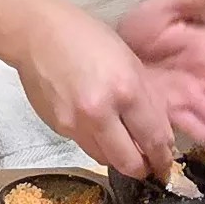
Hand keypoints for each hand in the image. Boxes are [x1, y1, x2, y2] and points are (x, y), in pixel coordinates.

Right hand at [12, 4, 174, 180]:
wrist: (38, 34)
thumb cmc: (88, 39)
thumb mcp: (130, 61)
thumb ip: (147, 100)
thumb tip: (159, 134)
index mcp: (126, 90)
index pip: (153, 139)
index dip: (163, 158)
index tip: (166, 164)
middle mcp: (100, 113)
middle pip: (129, 164)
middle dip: (143, 169)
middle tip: (148, 165)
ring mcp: (75, 124)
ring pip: (106, 160)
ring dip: (119, 157)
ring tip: (124, 145)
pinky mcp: (58, 128)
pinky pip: (86, 146)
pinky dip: (97, 143)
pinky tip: (97, 125)